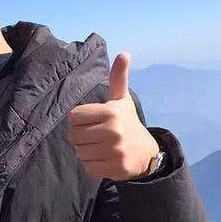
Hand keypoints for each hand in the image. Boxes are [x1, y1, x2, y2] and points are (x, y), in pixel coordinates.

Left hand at [66, 51, 160, 179]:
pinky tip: (104, 159)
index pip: (73, 117)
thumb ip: (118, 78)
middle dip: (81, 137)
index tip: (92, 121)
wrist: (147, 153)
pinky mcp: (115, 168)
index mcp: (111, 112)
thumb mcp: (122, 100)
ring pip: (79, 153)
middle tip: (95, 136)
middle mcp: (113, 131)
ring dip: (86, 152)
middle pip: (73, 136)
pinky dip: (92, 165)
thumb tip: (124, 53)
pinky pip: (88, 168)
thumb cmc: (127, 123)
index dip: (79, 120)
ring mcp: (115, 151)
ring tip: (100, 147)